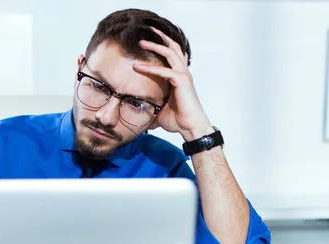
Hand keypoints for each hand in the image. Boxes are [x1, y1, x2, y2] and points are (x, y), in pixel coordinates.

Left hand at [133, 26, 213, 141]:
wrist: (190, 128)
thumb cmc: (178, 120)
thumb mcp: (159, 109)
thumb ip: (151, 105)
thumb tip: (138, 112)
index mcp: (179, 77)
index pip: (171, 55)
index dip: (162, 45)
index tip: (148, 40)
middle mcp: (183, 73)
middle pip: (173, 48)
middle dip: (160, 37)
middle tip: (146, 31)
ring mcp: (184, 76)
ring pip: (170, 53)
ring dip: (156, 46)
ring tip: (141, 42)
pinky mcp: (182, 82)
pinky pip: (165, 71)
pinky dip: (151, 68)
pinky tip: (138, 67)